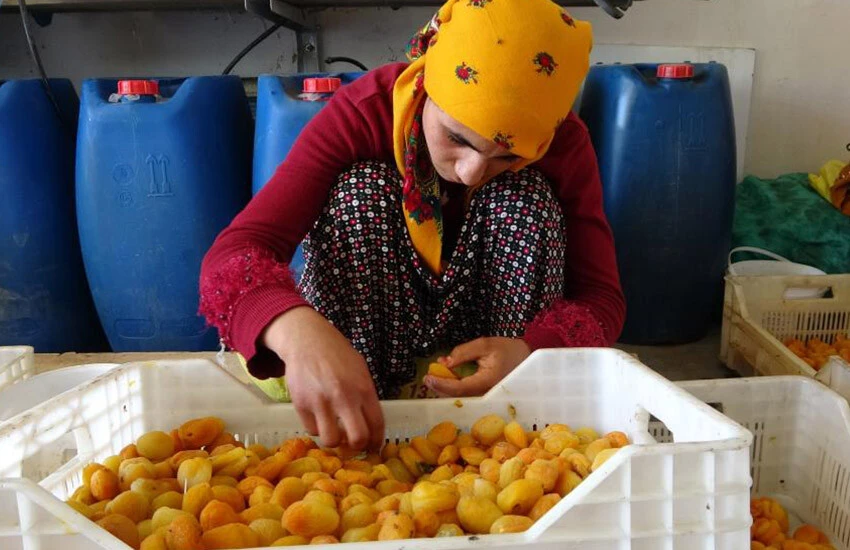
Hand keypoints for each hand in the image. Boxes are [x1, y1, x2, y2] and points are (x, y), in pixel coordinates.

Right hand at [262, 307, 383, 450]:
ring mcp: (321, 402)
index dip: (377, 441)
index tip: (374, 448)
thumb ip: (366, 396)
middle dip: (357, 447)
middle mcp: (344, 397)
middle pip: (357, 439)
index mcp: (364, 388)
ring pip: (331, 440)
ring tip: (334, 431)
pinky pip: (312, 430)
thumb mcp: (361, 370)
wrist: (307, 340)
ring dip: (334, 440)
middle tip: (354, 444)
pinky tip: (319, 418)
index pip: (377, 424)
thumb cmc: (338, 355)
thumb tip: (371, 425)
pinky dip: (317, 428)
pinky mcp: (301, 404)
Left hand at [423, 337, 530, 396]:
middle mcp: (486, 393)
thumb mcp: (485, 344)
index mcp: (488, 381)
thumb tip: (445, 363)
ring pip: (460, 397)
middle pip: (457, 396)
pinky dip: (453, 386)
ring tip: (435, 374)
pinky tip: (446, 376)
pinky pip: (466, 394)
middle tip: (427, 378)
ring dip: (445, 387)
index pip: (460, 388)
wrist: (525, 358)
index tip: (428, 378)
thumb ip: (464, 352)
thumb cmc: (507, 350)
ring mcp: (485, 396)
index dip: (442, 385)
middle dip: (440, 387)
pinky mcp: (484, 395)